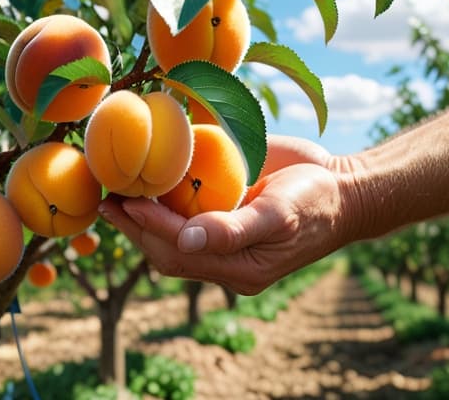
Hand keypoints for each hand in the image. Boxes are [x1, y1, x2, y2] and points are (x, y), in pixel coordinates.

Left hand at [98, 135, 357, 293]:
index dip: (151, 226)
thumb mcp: (280, 215)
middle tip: (104, 199)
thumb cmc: (317, 203)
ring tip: (112, 193)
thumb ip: (233, 231)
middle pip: (166, 249)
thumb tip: (185, 241)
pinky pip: (187, 214)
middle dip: (134, 225)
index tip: (126, 201)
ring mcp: (224, 234)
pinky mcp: (226, 212)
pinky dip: (163, 201)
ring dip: (141, 217)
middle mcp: (225, 256)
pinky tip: (145, 182)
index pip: (180, 251)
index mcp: (239, 267)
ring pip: (171, 235)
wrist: (344, 187)